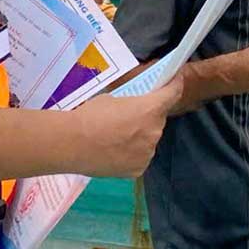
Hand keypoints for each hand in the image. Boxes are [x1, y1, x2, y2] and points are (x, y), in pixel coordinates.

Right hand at [68, 74, 182, 177]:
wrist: (72, 144)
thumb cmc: (89, 116)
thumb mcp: (112, 100)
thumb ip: (129, 105)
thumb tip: (130, 111)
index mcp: (150, 110)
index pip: (172, 94)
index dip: (175, 85)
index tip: (176, 79)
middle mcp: (154, 132)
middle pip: (157, 120)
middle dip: (148, 117)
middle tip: (130, 117)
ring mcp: (147, 153)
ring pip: (148, 141)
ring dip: (139, 137)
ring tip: (116, 138)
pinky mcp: (138, 169)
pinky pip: (139, 157)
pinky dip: (131, 154)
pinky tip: (114, 152)